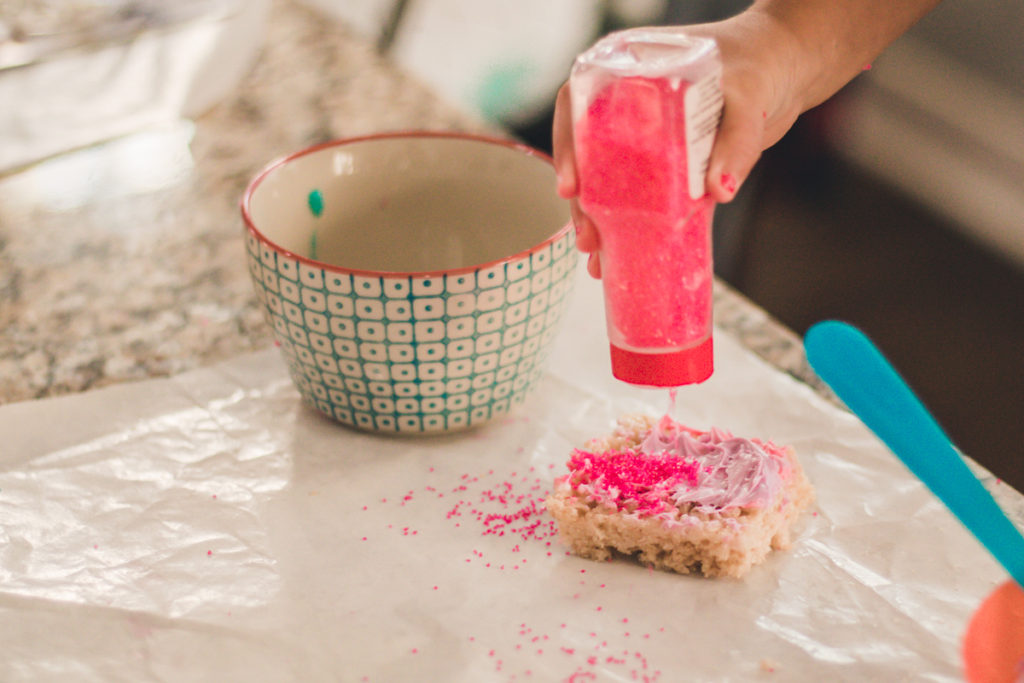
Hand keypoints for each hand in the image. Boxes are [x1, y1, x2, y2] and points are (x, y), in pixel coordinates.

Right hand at [552, 12, 803, 278]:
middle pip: (590, 155)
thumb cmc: (762, 64)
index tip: (571, 187)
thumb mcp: (746, 97)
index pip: (579, 106)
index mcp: (629, 72)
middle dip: (584, 202)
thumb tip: (721, 190)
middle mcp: (629, 106)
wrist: (790, 70)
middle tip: (588, 238)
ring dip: (604, 222)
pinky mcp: (673, 167)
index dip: (567, 146)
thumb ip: (735, 142)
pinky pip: (650, 200)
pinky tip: (625, 257)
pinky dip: (641, 229)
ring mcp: (648, 140)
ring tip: (598, 259)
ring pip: (614, 183)